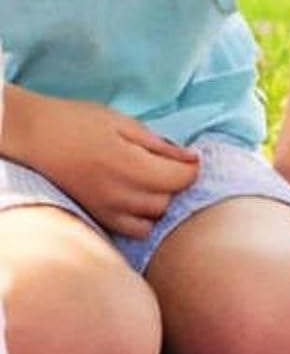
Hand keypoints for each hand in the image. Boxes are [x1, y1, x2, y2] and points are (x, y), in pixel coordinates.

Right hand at [1, 90, 199, 239]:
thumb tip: (193, 159)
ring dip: (161, 201)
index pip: (183, 179)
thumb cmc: (76, 122)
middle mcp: (123, 195)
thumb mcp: (123, 123)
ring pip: (156, 217)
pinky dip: (144, 219)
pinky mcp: (100, 219)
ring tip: (148, 181)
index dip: (193, 168)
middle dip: (174, 183)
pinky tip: (136, 200)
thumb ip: (160, 145)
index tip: (189, 158)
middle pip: (171, 200)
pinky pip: (136, 231)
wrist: (33, 136)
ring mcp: (111, 211)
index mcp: (132, 167)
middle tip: (165, 165)